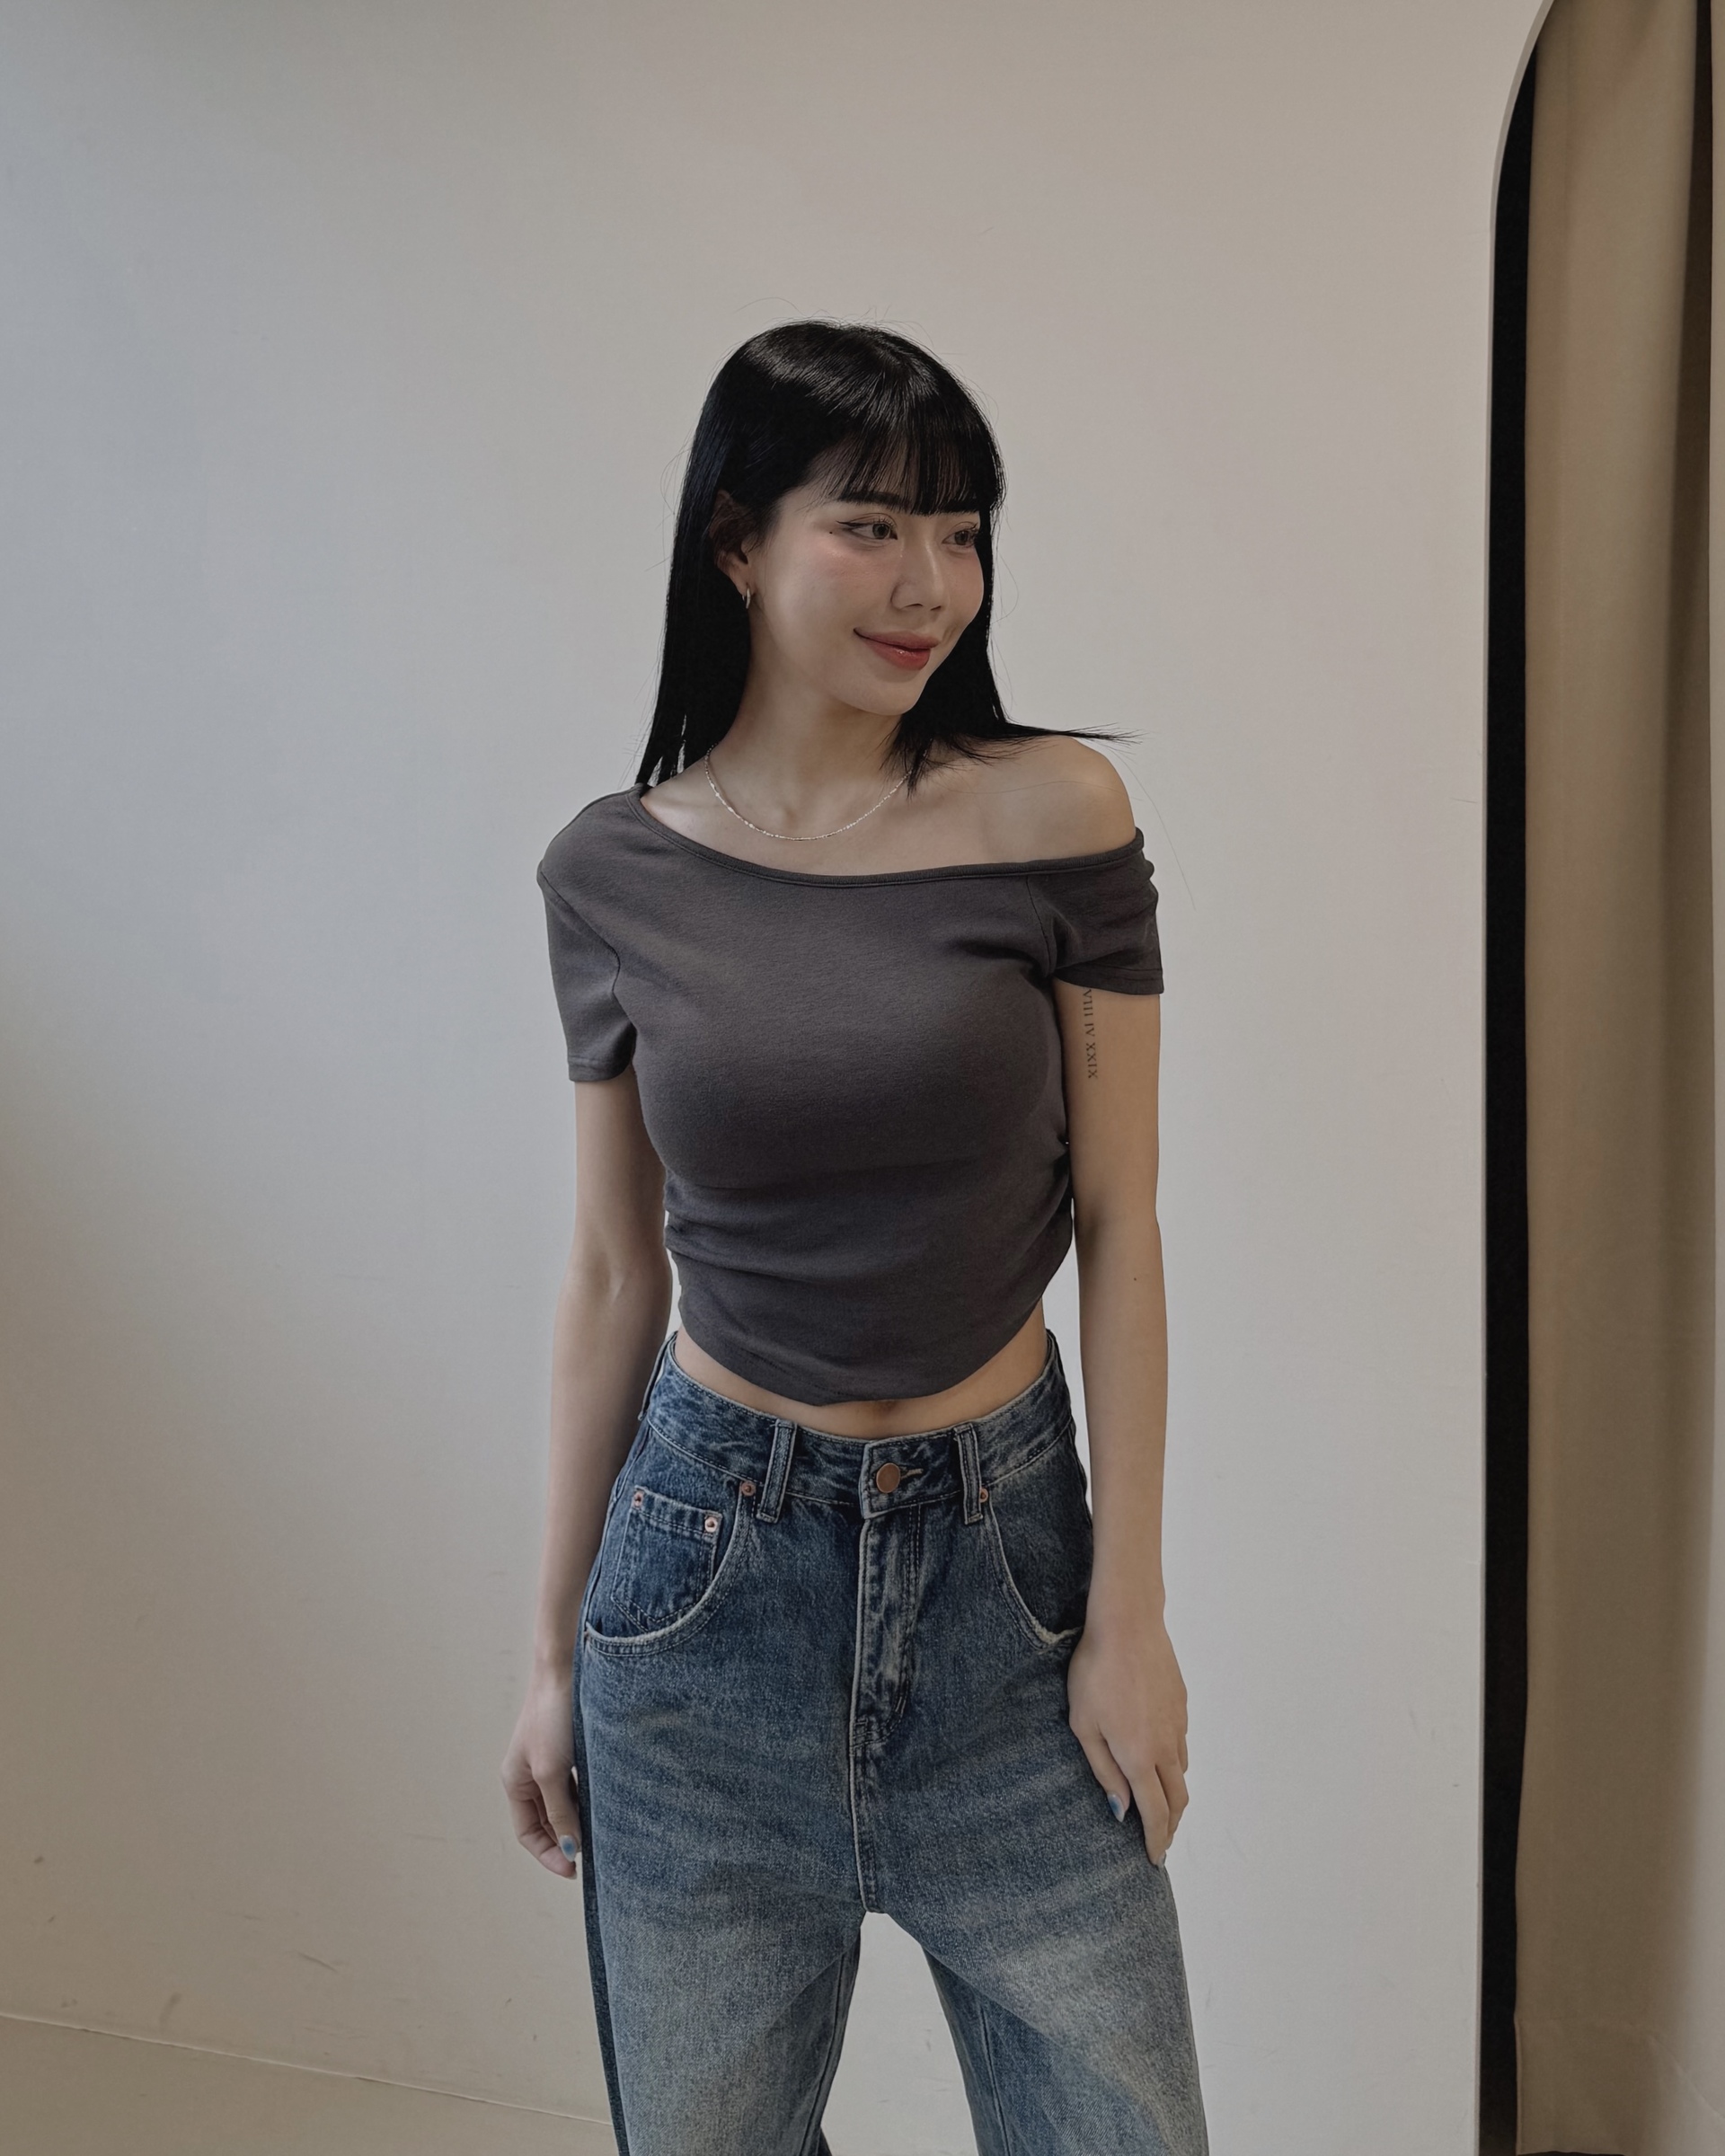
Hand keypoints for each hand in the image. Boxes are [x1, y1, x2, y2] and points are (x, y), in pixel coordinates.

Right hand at [501, 1663, 582, 1878]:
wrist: (569, 1667)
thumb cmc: (553, 1716)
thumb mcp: (553, 1771)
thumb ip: (560, 1812)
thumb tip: (570, 1849)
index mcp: (515, 1781)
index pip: (528, 1833)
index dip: (549, 1854)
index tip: (575, 1870)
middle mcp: (530, 1774)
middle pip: (546, 1822)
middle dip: (565, 1840)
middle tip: (593, 1857)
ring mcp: (550, 1760)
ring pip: (564, 1804)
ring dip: (579, 1820)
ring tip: (601, 1834)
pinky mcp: (570, 1748)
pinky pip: (578, 1784)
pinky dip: (589, 1798)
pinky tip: (606, 1804)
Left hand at [1067, 1596, 1189, 1865]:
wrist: (1128, 1624)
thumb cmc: (1095, 1672)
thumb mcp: (1084, 1725)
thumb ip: (1104, 1770)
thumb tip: (1121, 1810)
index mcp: (1140, 1757)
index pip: (1155, 1813)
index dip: (1156, 1840)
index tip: (1154, 1859)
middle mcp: (1166, 1746)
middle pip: (1178, 1800)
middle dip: (1171, 1826)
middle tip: (1161, 1842)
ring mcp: (1178, 1724)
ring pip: (1182, 1772)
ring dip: (1174, 1796)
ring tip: (1160, 1806)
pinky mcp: (1182, 1703)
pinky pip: (1181, 1745)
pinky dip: (1174, 1764)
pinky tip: (1160, 1758)